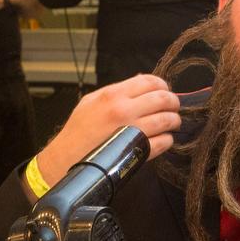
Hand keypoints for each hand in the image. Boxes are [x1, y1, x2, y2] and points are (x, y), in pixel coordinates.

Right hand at [35, 74, 179, 185]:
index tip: (164, 91)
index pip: (150, 81)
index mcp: (112, 95)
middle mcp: (124, 110)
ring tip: (172, 124)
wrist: (66, 158)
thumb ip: (115, 90)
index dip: (162, 85)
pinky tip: (163, 140)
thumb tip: (139, 81)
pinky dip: (167, 141)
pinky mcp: (136, 151)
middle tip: (173, 108)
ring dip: (174, 121)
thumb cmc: (76, 132)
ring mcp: (132, 131)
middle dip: (173, 103)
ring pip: (168, 120)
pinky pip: (163, 142)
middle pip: (164, 99)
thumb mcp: (90, 102)